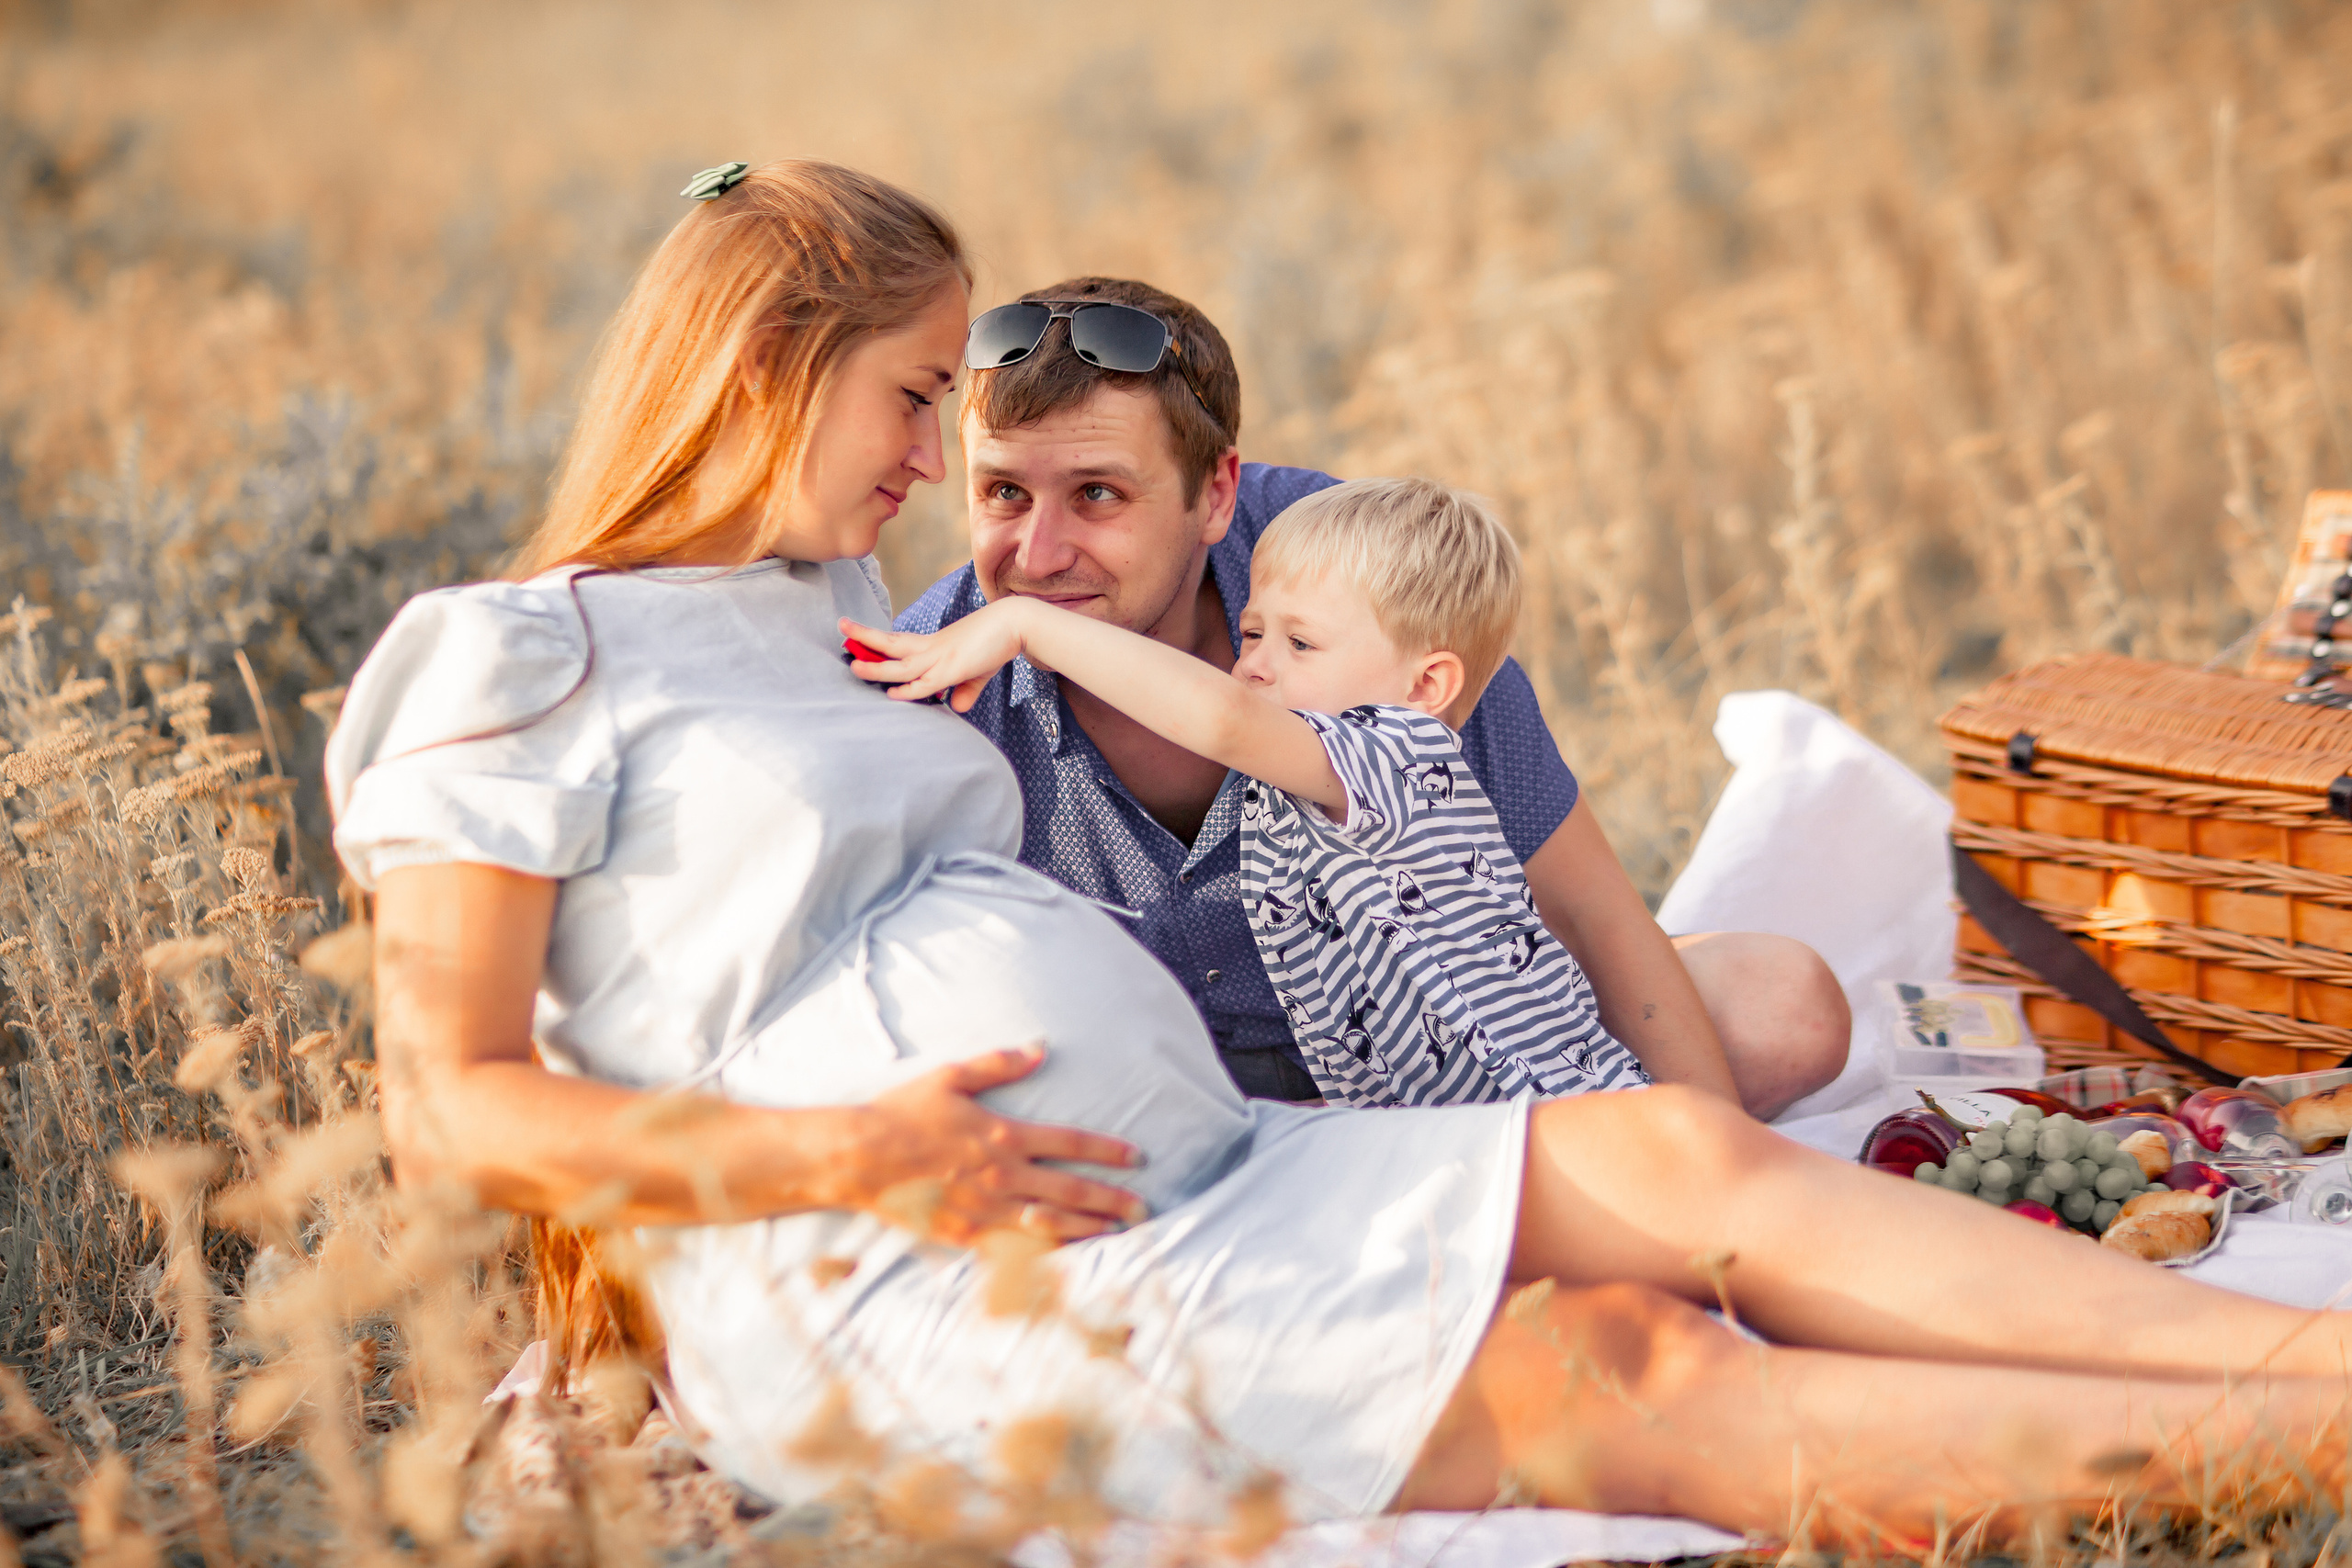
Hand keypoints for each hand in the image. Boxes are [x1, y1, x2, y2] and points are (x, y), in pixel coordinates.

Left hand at [841, 602, 1033, 712]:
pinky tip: (891, 693)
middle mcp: (932, 647)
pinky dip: (908, 689)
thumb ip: (965, 690)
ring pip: (900, 664)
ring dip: (876, 666)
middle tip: (842, 627)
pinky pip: (925, 683)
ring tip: (853, 665)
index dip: (879, 642)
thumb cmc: (997, 643)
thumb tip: (954, 708)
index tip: (858, 640)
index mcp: (935, 644)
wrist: (1016, 623)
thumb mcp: (978, 671)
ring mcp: (941, 657)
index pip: (900, 643)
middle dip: (866, 638)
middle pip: (892, 643)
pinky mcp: (953, 669)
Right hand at [847, 1044, 1147, 1243]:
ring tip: (1118, 1236)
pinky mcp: (965, 1235)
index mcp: (1003, 1135)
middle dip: (1111, 1200)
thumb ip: (999, 1065)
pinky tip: (1066, 1259)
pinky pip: (1013, 1250)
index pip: (1070, 1144)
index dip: (1108, 1151)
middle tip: (1143, 1209)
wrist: (859, 1158)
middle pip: (1071, 1191)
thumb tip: (1040, 1048)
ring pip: (1050, 1225)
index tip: (1137, 1158)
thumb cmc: (902, 1113)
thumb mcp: (951, 1077)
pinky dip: (1043, 1255)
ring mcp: (985, 1209)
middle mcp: (1002, 1175)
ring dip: (1088, 1230)